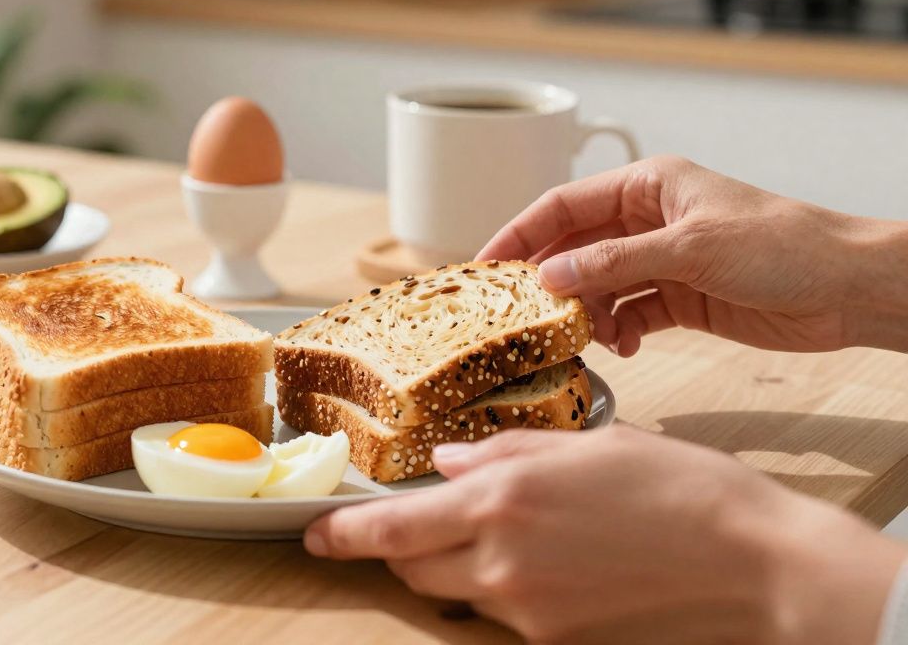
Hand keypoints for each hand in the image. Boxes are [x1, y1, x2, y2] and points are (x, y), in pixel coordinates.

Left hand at [305, 426, 906, 644]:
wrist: (754, 565)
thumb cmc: (680, 488)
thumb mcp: (588, 445)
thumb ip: (505, 451)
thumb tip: (450, 464)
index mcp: (502, 499)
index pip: (392, 529)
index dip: (344, 535)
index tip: (316, 536)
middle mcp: (502, 561)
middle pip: (413, 568)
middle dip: (401, 547)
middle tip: (416, 524)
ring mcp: (528, 611)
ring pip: (459, 593)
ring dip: (459, 567)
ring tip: (509, 535)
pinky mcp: (557, 643)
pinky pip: (505, 616)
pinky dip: (506, 590)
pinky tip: (552, 563)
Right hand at [475, 156, 907, 355]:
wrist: (846, 289)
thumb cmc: (782, 246)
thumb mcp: (690, 249)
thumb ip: (614, 262)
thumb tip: (550, 277)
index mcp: (648, 185)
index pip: (564, 205)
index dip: (520, 234)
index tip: (485, 267)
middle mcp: (649, 220)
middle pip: (576, 248)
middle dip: (551, 281)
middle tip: (524, 314)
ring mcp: (663, 260)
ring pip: (599, 285)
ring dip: (589, 313)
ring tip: (590, 336)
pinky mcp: (680, 298)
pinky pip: (629, 313)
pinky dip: (620, 330)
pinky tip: (625, 345)